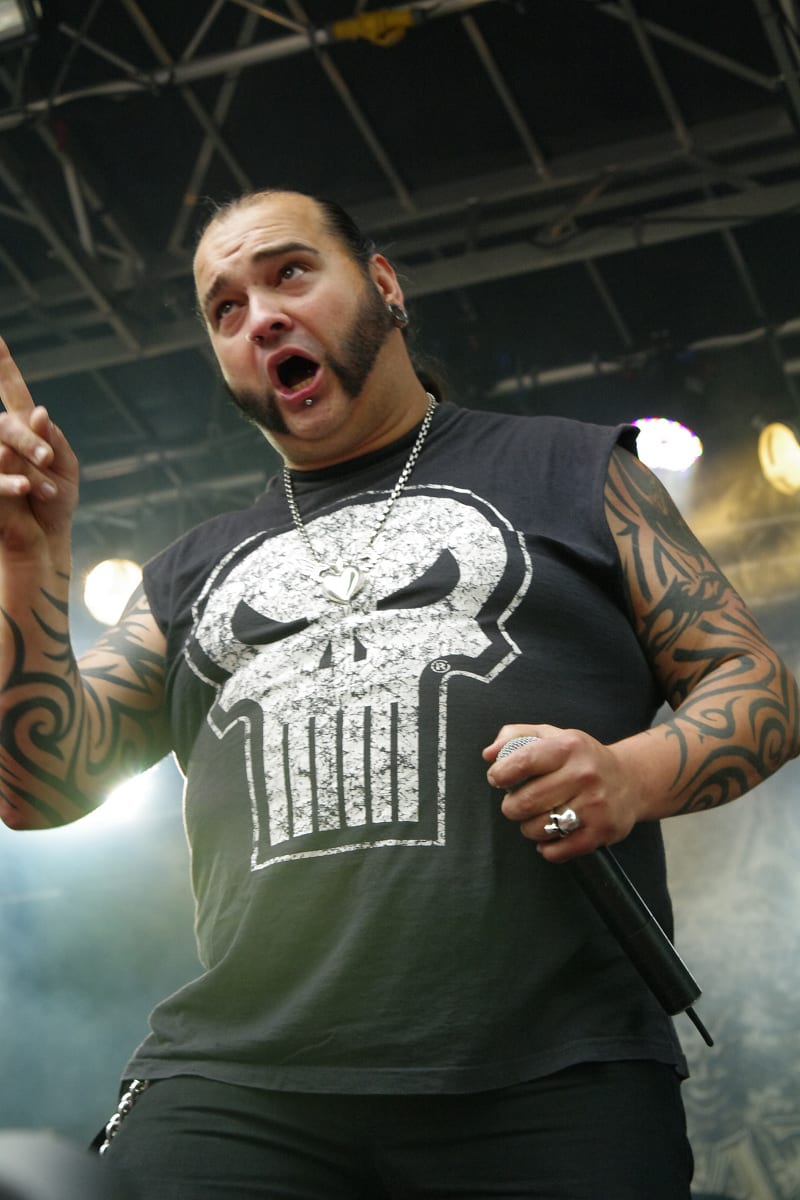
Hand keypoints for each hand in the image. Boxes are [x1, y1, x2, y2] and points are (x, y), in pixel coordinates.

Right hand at [0, 336, 78, 555]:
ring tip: (48, 491)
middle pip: (9, 424)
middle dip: (33, 444)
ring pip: (3, 448)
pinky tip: (26, 490)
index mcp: (25, 427)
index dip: (3, 364)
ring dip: (31, 471)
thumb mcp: (66, 468)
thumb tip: (36, 413)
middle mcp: (3, 438)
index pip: (12, 388)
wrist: (44, 539)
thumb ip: (53, 439)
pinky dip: (12, 482)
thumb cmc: (56, 503)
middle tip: (50, 462)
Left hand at [484, 724, 641, 860]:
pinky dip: (547, 848)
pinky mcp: (601, 832)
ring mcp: (594, 805)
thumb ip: (516, 736)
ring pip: (539, 828)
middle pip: (526, 801)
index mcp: (569, 747)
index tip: (497, 779)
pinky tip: (549, 837)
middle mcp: (583, 775)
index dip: (501, 774)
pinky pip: (559, 851)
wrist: (631, 780)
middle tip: (515, 804)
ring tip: (536, 818)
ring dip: (528, 828)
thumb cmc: (582, 758)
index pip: (523, 761)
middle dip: (511, 806)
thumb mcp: (552, 735)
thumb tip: (489, 754)